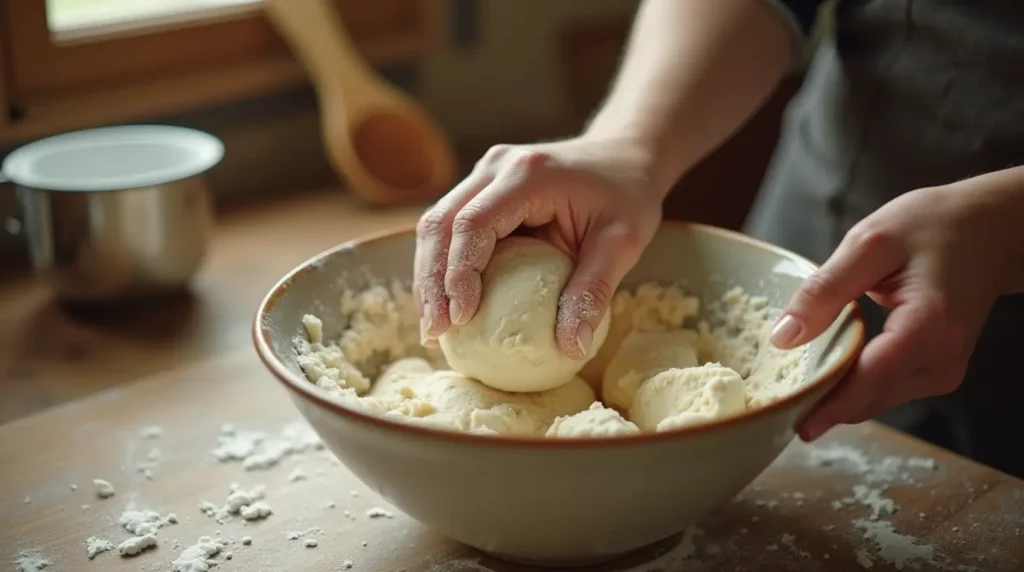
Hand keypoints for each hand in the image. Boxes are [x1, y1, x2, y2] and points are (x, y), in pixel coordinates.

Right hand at [414, 135, 664, 357]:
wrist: (625, 155)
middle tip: (434, 332)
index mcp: (528, 176)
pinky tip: (446, 304)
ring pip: (436, 224)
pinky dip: (443, 266)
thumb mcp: (622, 244)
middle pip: (441, 222)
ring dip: (429, 276)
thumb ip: (594, 292)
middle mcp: (496, 167)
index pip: (474, 223)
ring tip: (432, 327)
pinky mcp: (483, 189)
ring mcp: (485, 175)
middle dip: (431, 281)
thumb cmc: (627, 196)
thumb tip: (570, 348)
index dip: (460, 272)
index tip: (462, 319)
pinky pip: (450, 227)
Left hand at [770, 170, 1023, 440]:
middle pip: (868, 399)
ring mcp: (943, 371)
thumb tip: (783, 337)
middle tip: (774, 397)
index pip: (868, 382)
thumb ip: (825, 290)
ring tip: (794, 379)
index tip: (789, 423)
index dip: (826, 406)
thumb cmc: (932, 227)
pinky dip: (854, 382)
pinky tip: (827, 365)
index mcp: (928, 328)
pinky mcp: (937, 372)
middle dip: (822, 402)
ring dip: (835, 394)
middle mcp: (941, 360)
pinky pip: (884, 388)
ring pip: (874, 400)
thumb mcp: (870, 243)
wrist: (992, 230)